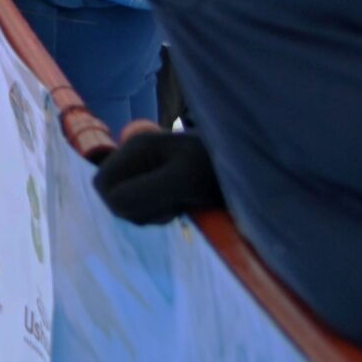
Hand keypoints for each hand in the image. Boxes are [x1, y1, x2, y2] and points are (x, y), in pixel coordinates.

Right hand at [92, 128, 223, 224]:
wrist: (258, 169)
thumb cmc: (224, 171)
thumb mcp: (185, 180)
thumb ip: (145, 191)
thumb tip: (113, 204)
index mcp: (137, 147)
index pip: (103, 185)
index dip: (124, 204)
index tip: (159, 207)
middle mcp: (138, 156)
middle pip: (112, 195)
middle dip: (138, 210)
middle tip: (172, 210)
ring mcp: (149, 169)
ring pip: (127, 204)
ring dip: (151, 214)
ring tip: (182, 208)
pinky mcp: (161, 182)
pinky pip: (143, 205)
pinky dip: (159, 213)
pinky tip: (183, 210)